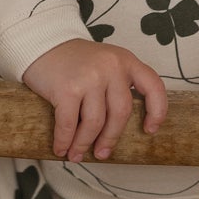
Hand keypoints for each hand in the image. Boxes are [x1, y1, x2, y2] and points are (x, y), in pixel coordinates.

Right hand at [21, 39, 168, 162]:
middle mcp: (111, 67)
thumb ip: (117, 84)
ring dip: (84, 143)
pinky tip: (61, 148)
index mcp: (125, 61)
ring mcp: (89, 78)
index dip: (156, 111)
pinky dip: (65, 140)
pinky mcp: (66, 89)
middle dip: (110, 138)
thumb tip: (117, 127)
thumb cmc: (73, 59)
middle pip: (121, 113)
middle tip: (102, 153)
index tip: (149, 130)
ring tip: (76, 154)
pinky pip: (69, 124)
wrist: (41, 43)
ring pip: (95, 123)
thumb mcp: (105, 62)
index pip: (153, 87)